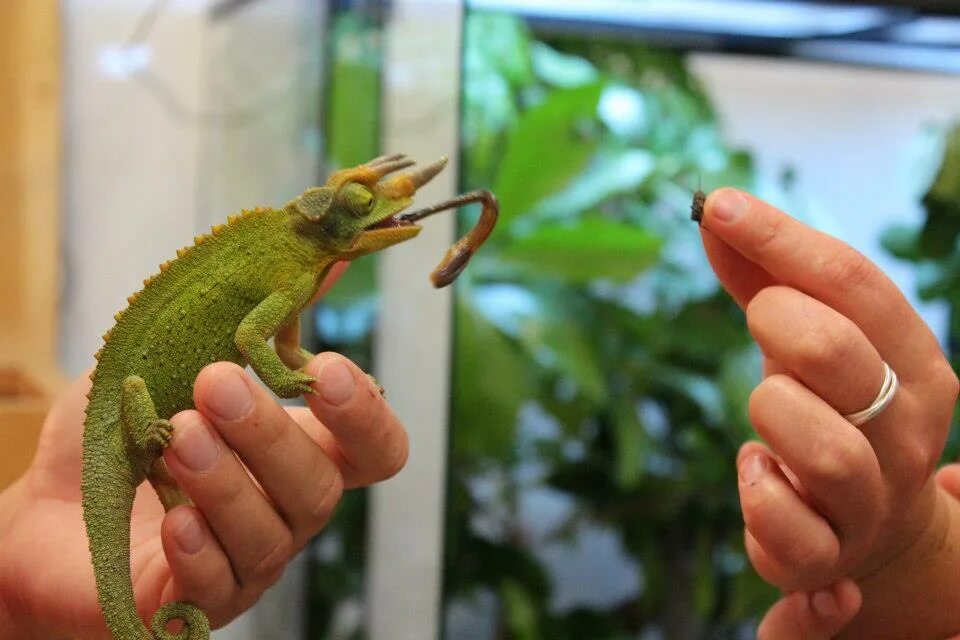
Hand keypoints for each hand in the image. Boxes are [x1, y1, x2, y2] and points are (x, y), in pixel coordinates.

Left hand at [0, 352, 406, 638]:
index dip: (366, 415)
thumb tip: (328, 252)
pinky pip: (217, 588)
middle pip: (322, 490)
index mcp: (301, 451)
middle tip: (215, 383)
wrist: (46, 505)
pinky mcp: (194, 604)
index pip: (378, 448)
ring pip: (272, 536)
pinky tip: (172, 519)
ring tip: (176, 435)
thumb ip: (263, 313)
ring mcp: (246, 562)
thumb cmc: (130, 427)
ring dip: (227, 481)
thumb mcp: (188, 355)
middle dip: (271, 434)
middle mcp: (286, 510)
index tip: (325, 368)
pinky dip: (200, 550)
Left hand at [699, 189, 959, 638]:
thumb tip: (715, 210)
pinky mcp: (826, 556)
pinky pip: (788, 529)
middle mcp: (908, 431)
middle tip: (760, 321)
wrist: (871, 524)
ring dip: (771, 411)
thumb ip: (764, 276)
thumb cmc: (834, 409)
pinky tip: (754, 470)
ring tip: (765, 407)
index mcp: (915, 362)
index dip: (779, 236)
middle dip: (777, 322)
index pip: (854, 281)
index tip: (717, 205)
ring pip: (822, 448)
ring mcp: (871, 499)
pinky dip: (756, 494)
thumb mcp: (811, 337)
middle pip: (838, 353)